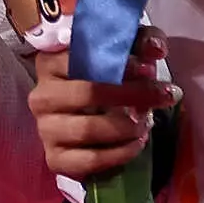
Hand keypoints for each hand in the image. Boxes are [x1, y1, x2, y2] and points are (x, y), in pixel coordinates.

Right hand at [27, 28, 175, 179]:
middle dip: (131, 95)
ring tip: (147, 123)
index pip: (83, 59)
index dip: (120, 64)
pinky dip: (118, 154)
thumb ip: (141, 43)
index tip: (149, 69)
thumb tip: (156, 48)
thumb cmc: (107, 82)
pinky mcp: (56, 159)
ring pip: (88, 130)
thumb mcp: (124, 55)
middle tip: (162, 96)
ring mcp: (45, 129)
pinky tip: (136, 144)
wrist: (95, 123)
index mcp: (50, 63)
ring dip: (126, 127)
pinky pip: (89, 159)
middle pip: (87, 93)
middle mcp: (41, 96)